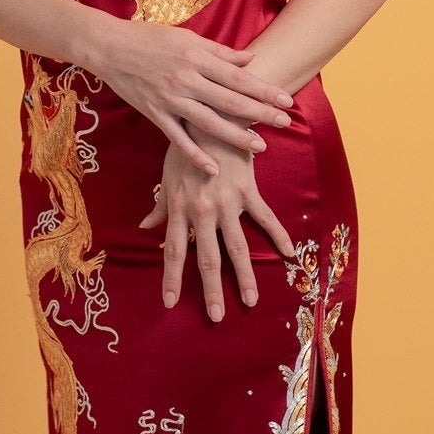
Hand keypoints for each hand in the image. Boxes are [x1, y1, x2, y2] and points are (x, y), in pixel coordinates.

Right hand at [83, 18, 295, 176]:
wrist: (109, 46)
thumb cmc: (149, 37)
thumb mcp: (186, 37)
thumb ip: (219, 51)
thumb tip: (249, 60)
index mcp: (196, 57)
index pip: (238, 77)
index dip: (263, 90)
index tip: (286, 99)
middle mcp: (186, 79)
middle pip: (229, 100)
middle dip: (260, 113)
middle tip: (285, 123)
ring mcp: (170, 99)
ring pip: (208, 123)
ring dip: (236, 136)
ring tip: (261, 146)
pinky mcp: (155, 114)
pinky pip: (178, 138)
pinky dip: (195, 155)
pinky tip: (213, 168)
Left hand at [138, 122, 299, 321]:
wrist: (212, 116)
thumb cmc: (187, 145)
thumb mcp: (167, 175)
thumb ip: (160, 206)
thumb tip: (144, 228)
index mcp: (180, 208)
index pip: (172, 251)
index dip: (171, 278)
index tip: (170, 303)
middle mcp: (202, 210)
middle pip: (206, 257)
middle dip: (211, 290)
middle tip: (217, 316)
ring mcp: (227, 202)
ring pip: (237, 246)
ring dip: (244, 276)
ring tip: (250, 301)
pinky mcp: (248, 190)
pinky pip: (265, 218)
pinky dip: (278, 236)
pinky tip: (290, 256)